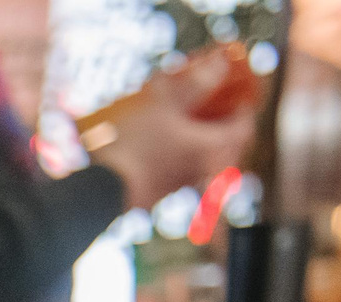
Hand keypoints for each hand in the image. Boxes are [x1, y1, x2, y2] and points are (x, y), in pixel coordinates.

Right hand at [90, 51, 257, 210]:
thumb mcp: (163, 103)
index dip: (244, 109)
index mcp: (212, 147)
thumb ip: (195, 83)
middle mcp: (202, 171)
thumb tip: (222, 63)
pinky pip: (176, 174)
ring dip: (199, 146)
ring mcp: (178, 187)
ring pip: (201, 162)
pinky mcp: (154, 198)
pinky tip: (157, 151)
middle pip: (226, 149)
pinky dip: (177, 160)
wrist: (96, 192)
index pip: (244, 127)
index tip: (239, 97)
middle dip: (223, 129)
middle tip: (215, 112)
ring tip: (184, 128)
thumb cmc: (133, 144)